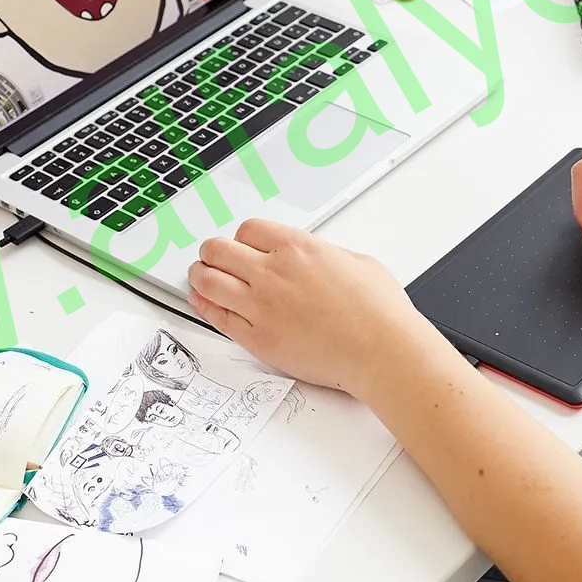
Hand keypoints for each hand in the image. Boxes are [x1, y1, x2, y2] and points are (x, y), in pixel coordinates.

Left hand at [188, 219, 432, 396]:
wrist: (381, 351)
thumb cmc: (379, 311)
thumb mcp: (355, 260)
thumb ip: (323, 255)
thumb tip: (311, 258)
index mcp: (298, 247)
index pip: (247, 230)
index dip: (242, 238)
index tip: (243, 246)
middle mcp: (273, 272)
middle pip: (218, 250)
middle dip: (212, 252)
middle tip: (212, 258)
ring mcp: (261, 306)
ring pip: (207, 280)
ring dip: (199, 275)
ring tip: (199, 276)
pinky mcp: (257, 338)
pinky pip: (217, 316)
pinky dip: (204, 306)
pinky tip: (202, 301)